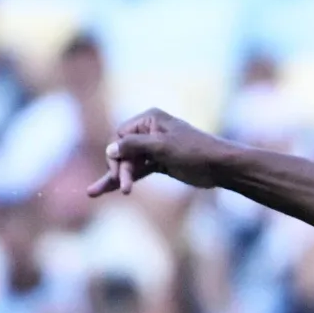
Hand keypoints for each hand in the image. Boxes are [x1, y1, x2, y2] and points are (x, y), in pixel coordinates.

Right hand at [88, 109, 229, 197]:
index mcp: (149, 119)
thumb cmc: (195, 151)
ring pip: (129, 163)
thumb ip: (135, 146)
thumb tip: (110, 149)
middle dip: (119, 169)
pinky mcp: (160, 163)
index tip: (120, 172)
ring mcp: (154, 148)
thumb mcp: (163, 146)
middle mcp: (149, 131)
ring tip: (91, 193)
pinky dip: (128, 179)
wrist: (221, 166)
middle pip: (123, 151)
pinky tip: (113, 190)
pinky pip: (139, 171)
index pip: (120, 136)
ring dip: (115, 178)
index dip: (117, 155)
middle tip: (121, 188)